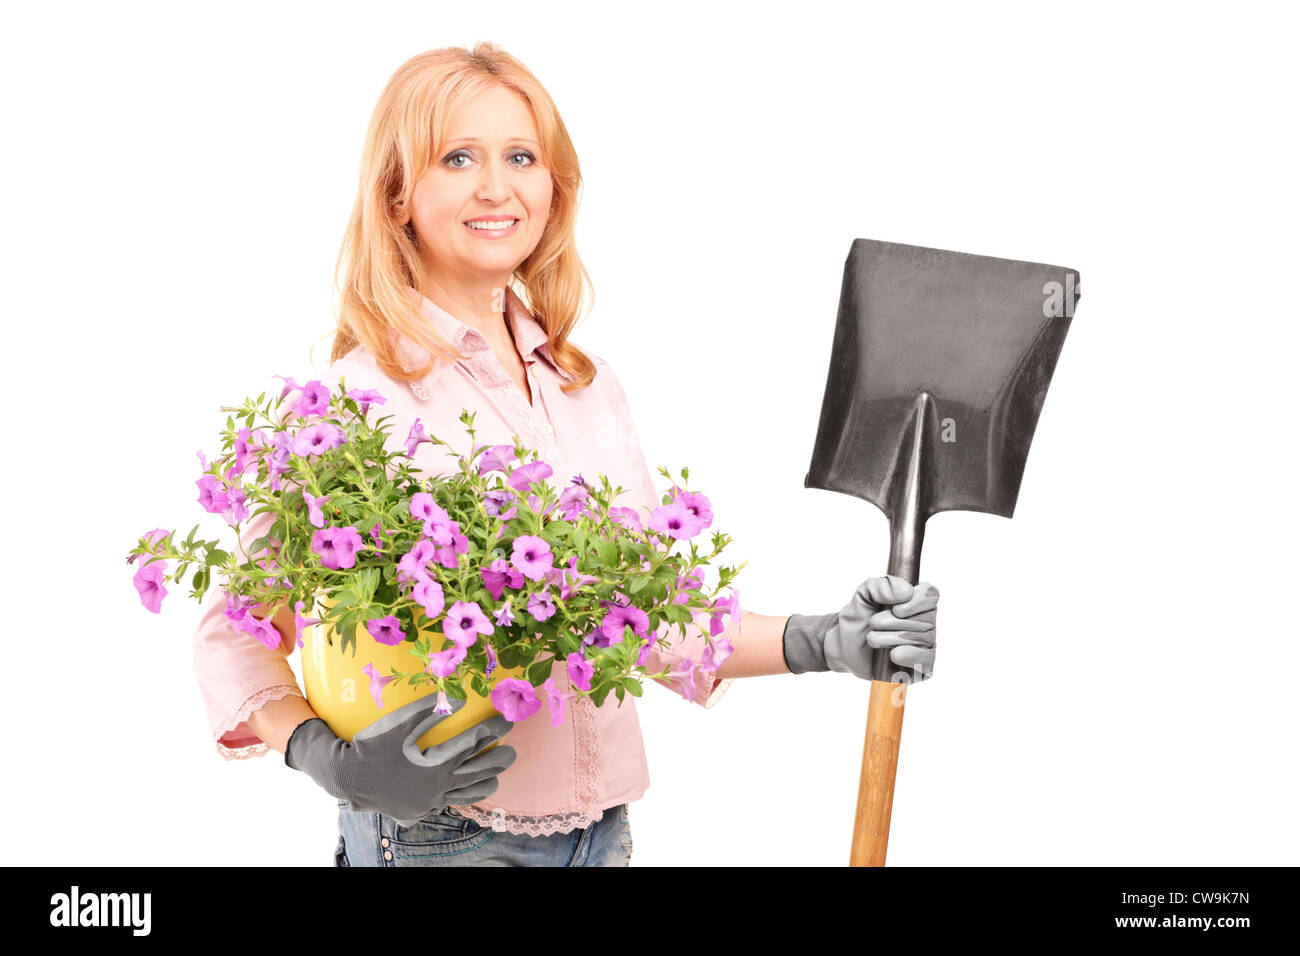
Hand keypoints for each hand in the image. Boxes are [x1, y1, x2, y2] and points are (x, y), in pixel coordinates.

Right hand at [285, 693, 516, 825]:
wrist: (345, 779)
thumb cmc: (371, 747)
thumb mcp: (398, 724)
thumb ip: (429, 710)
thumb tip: (459, 697)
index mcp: (437, 765)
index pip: (474, 743)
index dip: (493, 729)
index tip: (507, 720)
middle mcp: (437, 786)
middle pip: (478, 773)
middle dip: (498, 760)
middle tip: (513, 751)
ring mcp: (429, 802)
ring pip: (466, 795)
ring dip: (485, 784)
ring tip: (498, 777)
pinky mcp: (418, 810)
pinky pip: (448, 805)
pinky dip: (463, 799)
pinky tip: (466, 794)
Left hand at [783, 575, 938, 681]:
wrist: (844, 648)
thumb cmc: (858, 620)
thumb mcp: (863, 596)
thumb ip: (881, 585)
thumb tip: (906, 591)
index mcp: (914, 600)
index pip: (931, 595)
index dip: (916, 602)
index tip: (896, 609)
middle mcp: (925, 622)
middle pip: (926, 619)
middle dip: (894, 622)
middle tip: (873, 624)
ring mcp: (924, 644)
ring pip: (924, 640)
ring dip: (893, 639)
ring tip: (873, 639)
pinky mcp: (921, 666)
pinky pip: (927, 661)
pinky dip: (910, 656)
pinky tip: (894, 655)